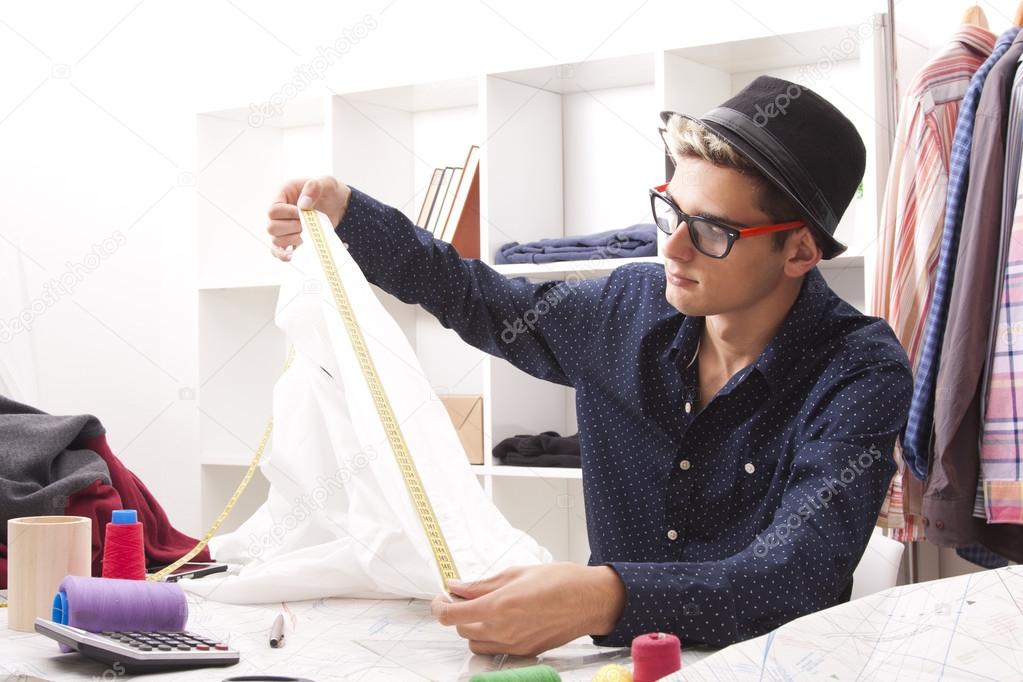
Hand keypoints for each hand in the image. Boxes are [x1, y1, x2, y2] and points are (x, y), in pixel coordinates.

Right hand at [266, 176, 351, 260]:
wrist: (340, 206)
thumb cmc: (330, 192)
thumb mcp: (326, 183)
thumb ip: (314, 188)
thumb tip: (303, 205)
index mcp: (283, 194)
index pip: (274, 209)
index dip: (288, 215)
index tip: (303, 213)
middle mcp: (280, 211)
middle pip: (271, 227)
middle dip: (291, 229)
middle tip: (307, 225)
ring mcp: (284, 226)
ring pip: (275, 240)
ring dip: (291, 241)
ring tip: (306, 235)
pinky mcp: (291, 238)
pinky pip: (278, 250)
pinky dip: (283, 255)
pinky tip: (292, 256)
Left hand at [430, 563, 625, 656]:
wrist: (591, 600)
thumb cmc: (559, 581)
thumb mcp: (516, 573)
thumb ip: (482, 584)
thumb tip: (457, 586)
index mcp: (499, 607)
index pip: (452, 616)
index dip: (439, 607)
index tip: (441, 598)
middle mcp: (503, 631)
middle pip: (462, 631)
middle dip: (458, 614)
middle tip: (464, 596)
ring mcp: (515, 645)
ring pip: (476, 643)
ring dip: (472, 627)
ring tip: (484, 608)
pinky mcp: (526, 652)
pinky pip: (496, 649)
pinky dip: (490, 636)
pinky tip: (502, 619)